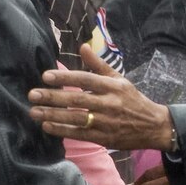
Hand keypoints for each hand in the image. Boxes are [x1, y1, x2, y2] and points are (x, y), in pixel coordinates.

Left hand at [29, 44, 173, 149]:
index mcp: (113, 86)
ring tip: (34, 111)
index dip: (65, 77)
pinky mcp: (104, 138)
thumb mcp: (119, 79)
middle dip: (53, 97)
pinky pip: (80, 134)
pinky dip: (62, 130)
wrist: (153, 126)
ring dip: (53, 115)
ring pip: (76, 118)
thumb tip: (82, 46)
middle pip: (77, 99)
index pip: (85, 79)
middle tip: (32, 94)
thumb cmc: (132, 100)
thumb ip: (98, 64)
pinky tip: (47, 126)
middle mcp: (109, 103)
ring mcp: (106, 122)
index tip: (46, 76)